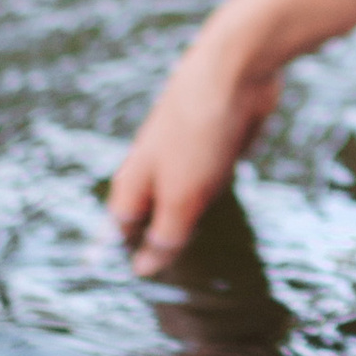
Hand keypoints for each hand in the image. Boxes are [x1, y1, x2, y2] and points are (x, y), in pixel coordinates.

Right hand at [105, 34, 283, 273]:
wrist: (236, 67)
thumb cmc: (199, 130)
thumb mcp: (182, 194)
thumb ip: (166, 234)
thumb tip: (144, 270)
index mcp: (135, 181)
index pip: (119, 231)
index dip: (125, 257)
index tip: (133, 288)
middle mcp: (155, 168)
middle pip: (153, 217)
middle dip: (162, 243)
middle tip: (174, 285)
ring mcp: (186, 154)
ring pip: (185, 199)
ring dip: (194, 222)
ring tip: (203, 260)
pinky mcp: (217, 144)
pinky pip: (213, 181)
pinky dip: (217, 196)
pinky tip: (229, 215)